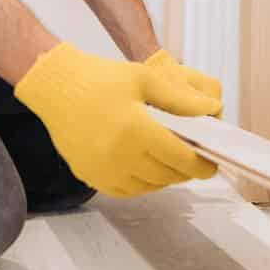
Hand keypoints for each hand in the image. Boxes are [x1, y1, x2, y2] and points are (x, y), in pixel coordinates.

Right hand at [14, 43, 220, 197]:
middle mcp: (120, 156)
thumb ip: (180, 100)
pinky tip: (146, 167)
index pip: (181, 159)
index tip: (211, 165)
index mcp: (137, 131)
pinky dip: (141, 183)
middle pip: (167, 175)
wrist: (56, 88)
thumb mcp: (145, 79)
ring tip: (170, 162)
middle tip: (194, 161)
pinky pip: (125, 190)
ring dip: (164, 178)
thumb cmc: (100, 78)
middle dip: (185, 171)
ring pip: (148, 186)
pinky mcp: (90, 176)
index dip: (201, 165)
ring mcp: (103, 170)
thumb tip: (213, 109)